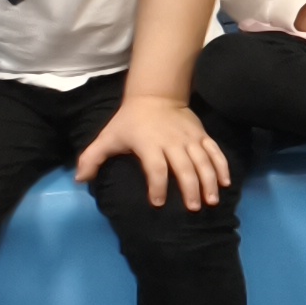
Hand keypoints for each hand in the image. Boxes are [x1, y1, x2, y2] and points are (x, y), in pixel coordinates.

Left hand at [74, 93, 225, 208]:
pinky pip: (215, 152)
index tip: (158, 203)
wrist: (155, 96)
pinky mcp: (202, 136)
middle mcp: (172, 142)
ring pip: (203, 162)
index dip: (157, 186)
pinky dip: (222, 167)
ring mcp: (190, 139)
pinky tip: (226, 183)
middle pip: (184, 167)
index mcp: (149, 144)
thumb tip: (80, 179)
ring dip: (209, 181)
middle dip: (190, 189)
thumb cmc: (129, 121)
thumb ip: (92, 158)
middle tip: (193, 208)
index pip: (156, 168)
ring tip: (211, 201)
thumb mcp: (107, 136)